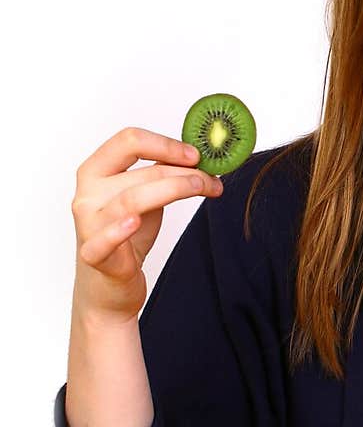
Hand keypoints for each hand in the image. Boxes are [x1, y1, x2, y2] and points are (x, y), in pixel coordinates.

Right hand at [71, 127, 223, 323]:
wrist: (109, 286)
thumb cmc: (127, 239)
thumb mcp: (144, 199)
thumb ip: (160, 176)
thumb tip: (198, 158)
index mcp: (95, 171)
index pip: (128, 141)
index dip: (165, 144)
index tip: (196, 155)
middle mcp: (87, 194)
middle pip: (140, 173)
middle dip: (183, 172)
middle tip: (211, 178)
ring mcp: (87, 224)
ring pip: (132, 200)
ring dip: (173, 189)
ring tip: (203, 188)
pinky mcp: (93, 255)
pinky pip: (103, 241)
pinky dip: (118, 230)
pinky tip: (134, 222)